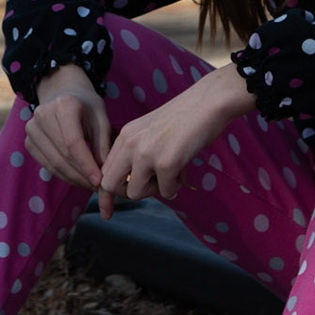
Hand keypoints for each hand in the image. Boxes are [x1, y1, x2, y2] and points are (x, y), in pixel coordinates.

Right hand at [23, 65, 111, 193]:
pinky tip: (78, 179)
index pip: (73, 142)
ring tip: (91, 186)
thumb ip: (103, 144)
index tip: (100, 181)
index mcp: (64, 105)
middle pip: (62, 155)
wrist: (63, 93)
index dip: (86, 164)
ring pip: (53, 163)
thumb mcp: (101, 118)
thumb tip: (106, 175)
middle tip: (99, 188)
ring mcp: (32, 128)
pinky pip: (46, 164)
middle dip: (82, 175)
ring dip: (73, 179)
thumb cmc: (86, 106)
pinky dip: (63, 175)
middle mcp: (43, 115)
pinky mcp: (29, 141)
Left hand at [97, 67, 255, 219]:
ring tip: (172, 172)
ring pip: (136, 193)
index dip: (106, 194)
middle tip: (151, 188)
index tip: (107, 212)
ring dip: (156, 190)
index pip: (104, 171)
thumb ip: (137, 153)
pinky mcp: (166, 163)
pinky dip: (177, 185)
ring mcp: (146, 154)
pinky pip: (166, 192)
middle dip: (127, 194)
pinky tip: (185, 167)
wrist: (210, 101)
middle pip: (110, 185)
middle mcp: (130, 144)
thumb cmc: (186, 117)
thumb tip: (132, 184)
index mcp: (125, 136)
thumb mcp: (151, 131)